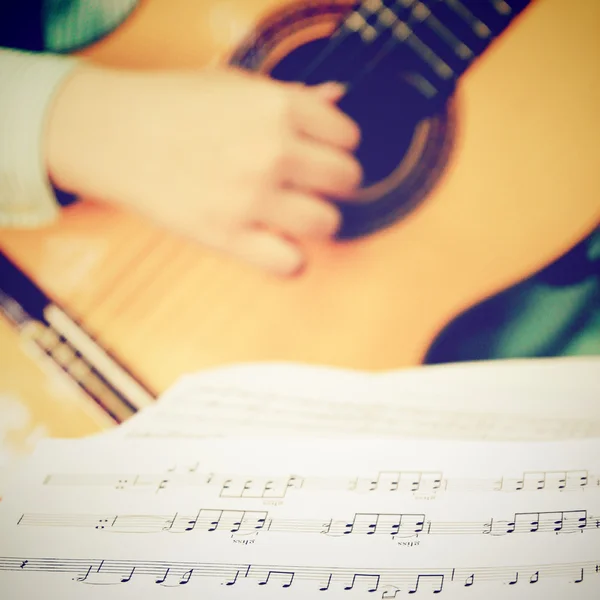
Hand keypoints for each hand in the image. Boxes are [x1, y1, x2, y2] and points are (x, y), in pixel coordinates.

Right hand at [45, 65, 361, 274]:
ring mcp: (250, 197)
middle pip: (346, 180)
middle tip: (314, 186)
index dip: (339, 146)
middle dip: (336, 184)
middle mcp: (271, 152)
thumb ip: (292, 95)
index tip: (325, 152)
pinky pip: (290, 264)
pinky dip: (289, 260)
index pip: (347, 136)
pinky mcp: (227, 236)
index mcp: (276, 108)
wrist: (114, 134)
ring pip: (327, 224)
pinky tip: (276, 245)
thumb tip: (337, 96)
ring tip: (296, 216)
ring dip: (318, 222)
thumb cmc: (171, 107)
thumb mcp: (235, 84)